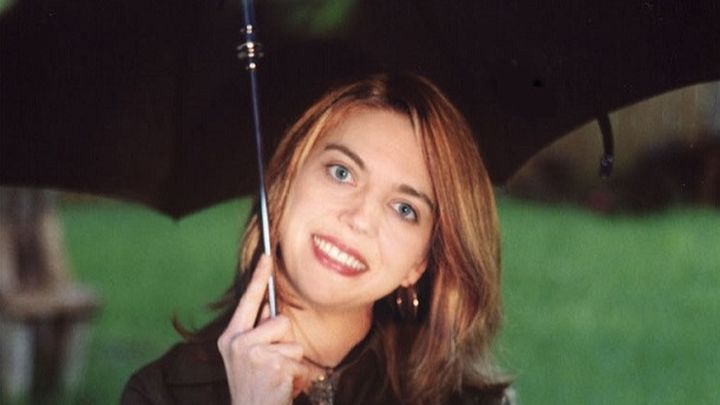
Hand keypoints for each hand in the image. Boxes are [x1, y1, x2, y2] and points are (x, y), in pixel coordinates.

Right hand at [218, 255, 308, 404]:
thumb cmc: (254, 387)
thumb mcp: (247, 357)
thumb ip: (257, 334)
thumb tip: (269, 312)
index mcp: (230, 337)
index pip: (248, 300)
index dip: (259, 276)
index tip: (267, 255)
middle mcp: (237, 342)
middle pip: (280, 322)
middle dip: (284, 343)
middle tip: (272, 366)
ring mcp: (253, 353)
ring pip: (293, 344)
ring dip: (292, 363)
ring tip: (278, 378)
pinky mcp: (271, 365)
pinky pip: (299, 362)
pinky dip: (298, 377)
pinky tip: (283, 387)